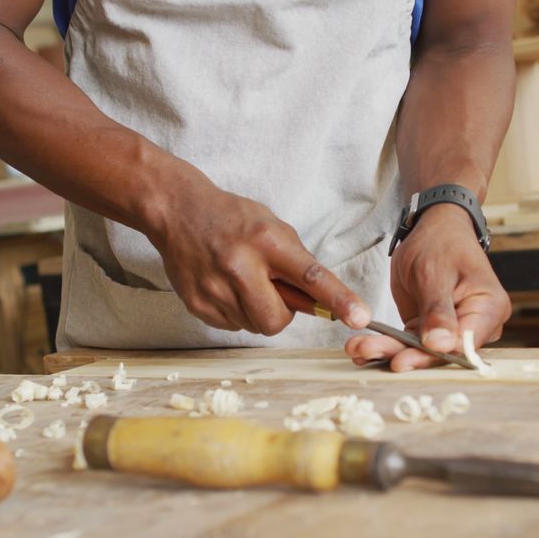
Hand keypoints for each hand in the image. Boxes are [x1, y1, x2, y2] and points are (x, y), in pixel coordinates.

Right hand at [147, 179, 370, 334]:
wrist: (178, 211)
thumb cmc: (232, 218)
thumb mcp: (272, 226)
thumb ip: (297, 261)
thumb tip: (320, 299)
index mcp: (266, 241)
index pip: (310, 276)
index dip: (338, 299)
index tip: (360, 317)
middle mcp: (239, 265)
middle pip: (277, 319)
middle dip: (281, 313)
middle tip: (271, 289)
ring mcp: (215, 288)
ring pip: (254, 326)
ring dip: (257, 311)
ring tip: (242, 281)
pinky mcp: (198, 304)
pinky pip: (232, 325)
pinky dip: (236, 312)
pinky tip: (225, 286)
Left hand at [344, 204, 510, 370]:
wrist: (435, 230)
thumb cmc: (442, 244)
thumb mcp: (434, 273)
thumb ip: (437, 310)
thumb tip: (440, 345)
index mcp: (489, 309)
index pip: (463, 344)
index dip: (431, 355)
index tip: (400, 359)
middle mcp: (477, 326)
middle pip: (440, 352)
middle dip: (401, 354)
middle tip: (365, 351)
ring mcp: (454, 330)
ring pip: (421, 351)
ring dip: (387, 350)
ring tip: (356, 348)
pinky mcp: (432, 331)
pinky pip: (411, 343)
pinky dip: (387, 344)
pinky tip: (363, 347)